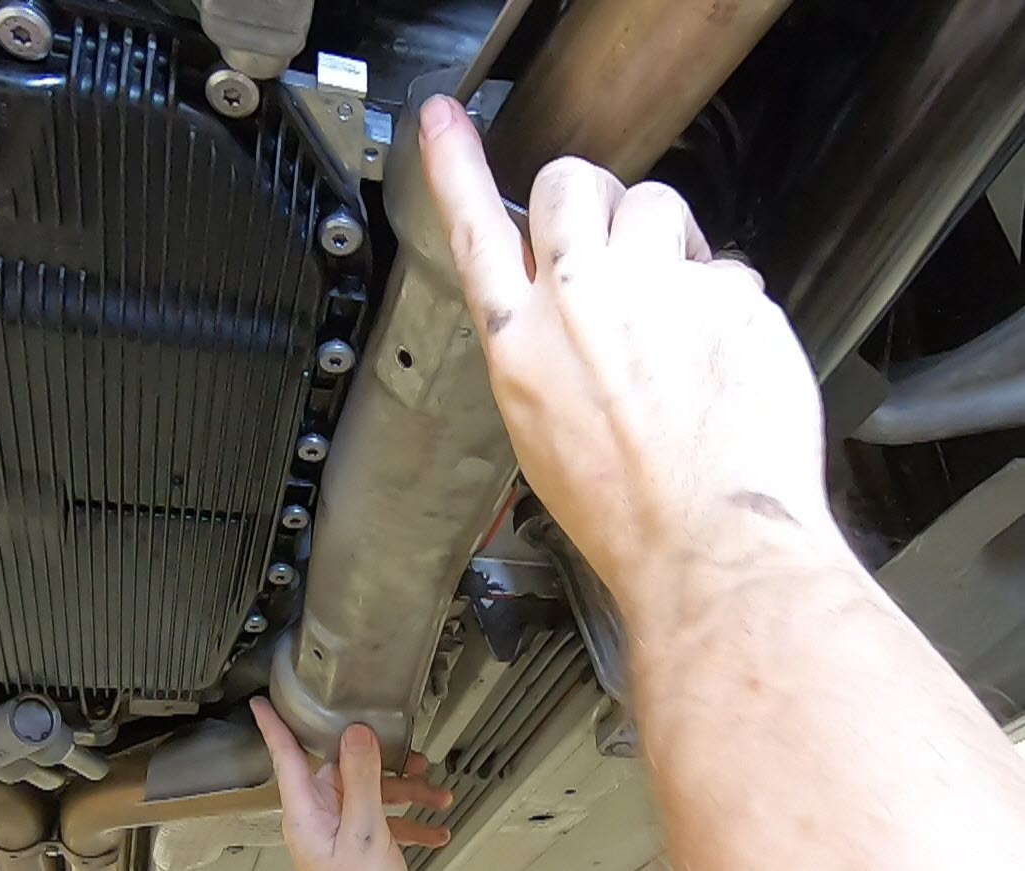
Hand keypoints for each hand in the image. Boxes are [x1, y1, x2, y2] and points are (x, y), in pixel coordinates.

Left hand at [251, 699, 452, 870]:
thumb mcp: (364, 831)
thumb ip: (360, 780)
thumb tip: (356, 734)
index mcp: (307, 812)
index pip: (286, 757)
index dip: (274, 727)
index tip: (262, 703)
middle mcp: (320, 818)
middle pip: (349, 771)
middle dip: (388, 765)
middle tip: (416, 757)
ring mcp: (339, 832)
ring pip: (374, 795)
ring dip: (410, 795)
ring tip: (438, 795)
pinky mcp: (359, 846)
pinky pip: (385, 822)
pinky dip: (411, 823)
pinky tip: (435, 829)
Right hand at [417, 95, 829, 610]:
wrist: (710, 545)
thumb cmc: (626, 511)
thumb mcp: (542, 433)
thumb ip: (543, 352)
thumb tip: (562, 308)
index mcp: (524, 345)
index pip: (477, 230)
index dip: (456, 167)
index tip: (446, 124)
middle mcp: (581, 304)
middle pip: (573, 184)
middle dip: (593, 196)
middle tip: (615, 235)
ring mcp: (657, 292)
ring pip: (657, 204)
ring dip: (667, 240)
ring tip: (677, 309)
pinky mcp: (726, 296)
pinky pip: (726, 266)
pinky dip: (726, 300)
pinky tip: (722, 356)